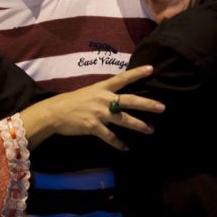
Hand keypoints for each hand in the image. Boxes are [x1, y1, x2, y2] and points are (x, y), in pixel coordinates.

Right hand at [20, 65, 164, 149]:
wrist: (54, 112)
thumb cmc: (71, 101)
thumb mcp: (88, 92)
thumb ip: (103, 94)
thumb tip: (116, 99)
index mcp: (102, 88)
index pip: (123, 78)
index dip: (137, 73)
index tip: (151, 69)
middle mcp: (103, 99)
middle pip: (130, 100)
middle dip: (147, 105)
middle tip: (162, 108)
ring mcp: (99, 113)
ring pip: (124, 120)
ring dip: (139, 125)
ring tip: (150, 130)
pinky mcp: (93, 127)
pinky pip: (110, 137)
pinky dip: (118, 143)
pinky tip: (126, 148)